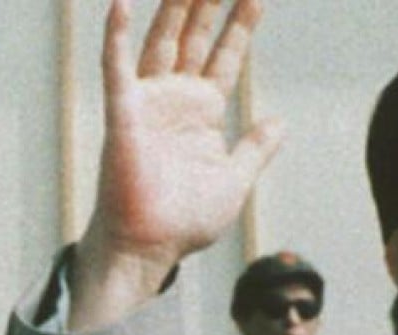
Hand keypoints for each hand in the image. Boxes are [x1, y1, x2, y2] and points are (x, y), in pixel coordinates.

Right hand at [71, 0, 282, 330]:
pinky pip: (118, 70)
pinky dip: (117, 38)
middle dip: (208, 4)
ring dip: (174, 7)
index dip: (240, 27)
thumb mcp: (236, 179)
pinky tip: (122, 6)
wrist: (152, 248)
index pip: (224, 57)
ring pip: (162, 41)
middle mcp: (175, 99)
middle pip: (193, 38)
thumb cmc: (188, 219)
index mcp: (202, 111)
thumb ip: (255, 148)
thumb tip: (279, 121)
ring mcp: (148, 103)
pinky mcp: (123, 116)